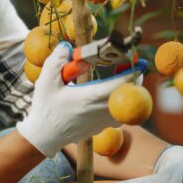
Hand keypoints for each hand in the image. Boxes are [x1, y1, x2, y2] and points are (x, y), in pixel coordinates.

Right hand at [17, 42, 147, 157]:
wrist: (45, 136)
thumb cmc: (46, 108)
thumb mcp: (46, 81)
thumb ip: (57, 61)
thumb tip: (67, 46)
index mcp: (91, 97)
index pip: (123, 83)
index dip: (133, 70)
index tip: (137, 59)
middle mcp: (103, 110)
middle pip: (131, 93)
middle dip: (133, 77)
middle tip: (127, 64)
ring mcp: (105, 121)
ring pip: (127, 103)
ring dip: (127, 89)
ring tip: (120, 76)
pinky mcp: (103, 127)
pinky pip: (120, 112)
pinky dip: (120, 100)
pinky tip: (108, 93)